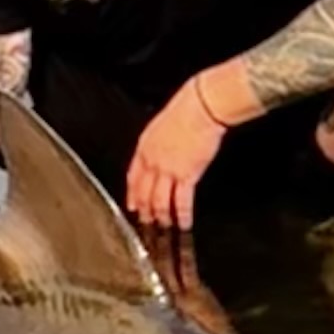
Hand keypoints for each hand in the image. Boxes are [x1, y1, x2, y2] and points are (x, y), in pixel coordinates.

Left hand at [126, 77, 237, 233]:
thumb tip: (160, 152)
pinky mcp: (187, 174)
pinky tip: (184, 223)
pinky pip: (182, 200)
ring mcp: (169, 169)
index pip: (133, 177)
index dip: (133, 194)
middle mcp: (153, 161)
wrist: (201, 106)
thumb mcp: (162, 125)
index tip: (133, 206)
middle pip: (144, 192)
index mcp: (145, 147)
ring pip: (160, 200)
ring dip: (162, 217)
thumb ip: (158, 143)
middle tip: (146, 223)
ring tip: (165, 227)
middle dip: (144, 211)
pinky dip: (182, 214)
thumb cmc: (187, 109)